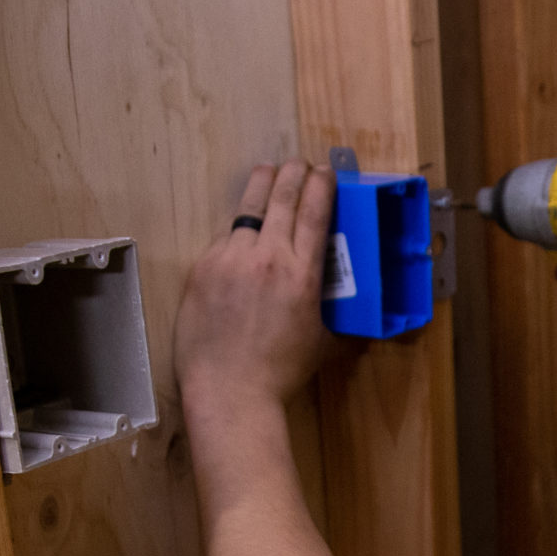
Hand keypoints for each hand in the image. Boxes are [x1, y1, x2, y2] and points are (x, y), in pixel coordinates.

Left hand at [175, 160, 335, 410]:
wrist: (229, 391)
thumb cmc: (279, 373)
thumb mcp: (321, 341)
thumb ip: (333, 314)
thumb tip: (355, 314)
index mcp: (301, 274)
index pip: (315, 212)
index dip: (322, 184)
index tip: (325, 172)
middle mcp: (266, 258)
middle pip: (281, 197)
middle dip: (293, 173)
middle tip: (298, 164)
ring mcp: (229, 260)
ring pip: (246, 210)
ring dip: (260, 189)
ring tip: (267, 176)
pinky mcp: (202, 269)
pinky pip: (222, 240)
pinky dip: (235, 235)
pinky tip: (240, 239)